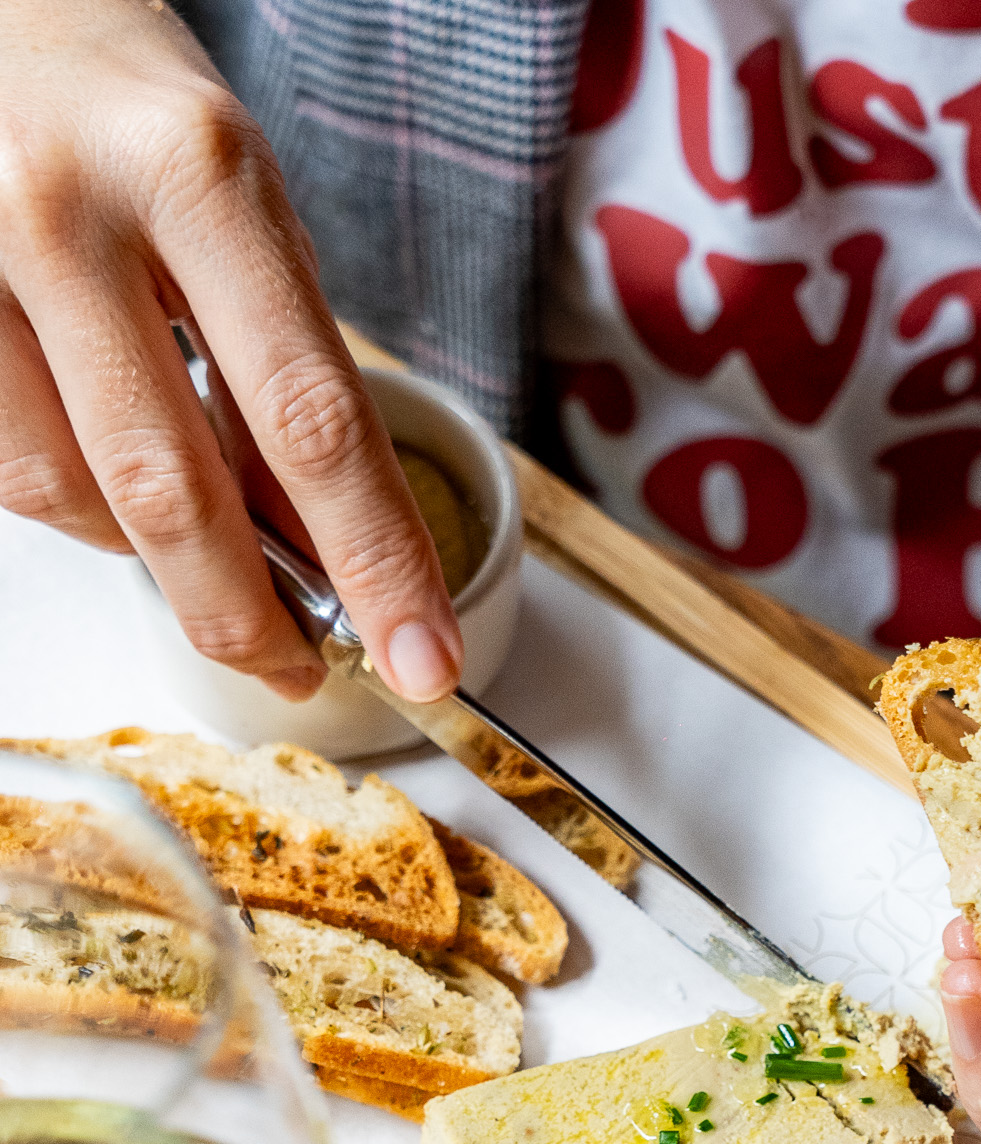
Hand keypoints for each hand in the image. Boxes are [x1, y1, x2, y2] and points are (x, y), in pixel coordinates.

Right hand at [0, 0, 460, 702]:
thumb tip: (324, 551)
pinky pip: (13, 474)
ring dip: (157, 558)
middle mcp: (70, 215)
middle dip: (252, 614)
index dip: (377, 559)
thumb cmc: (137, 120)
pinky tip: (118, 476)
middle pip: (176, 490)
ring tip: (205, 538)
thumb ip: (284, 370)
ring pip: (75, 499)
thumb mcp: (244, 210)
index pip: (312, 416)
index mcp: (198, 177)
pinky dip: (83, 508)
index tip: (423, 653)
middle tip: (303, 669)